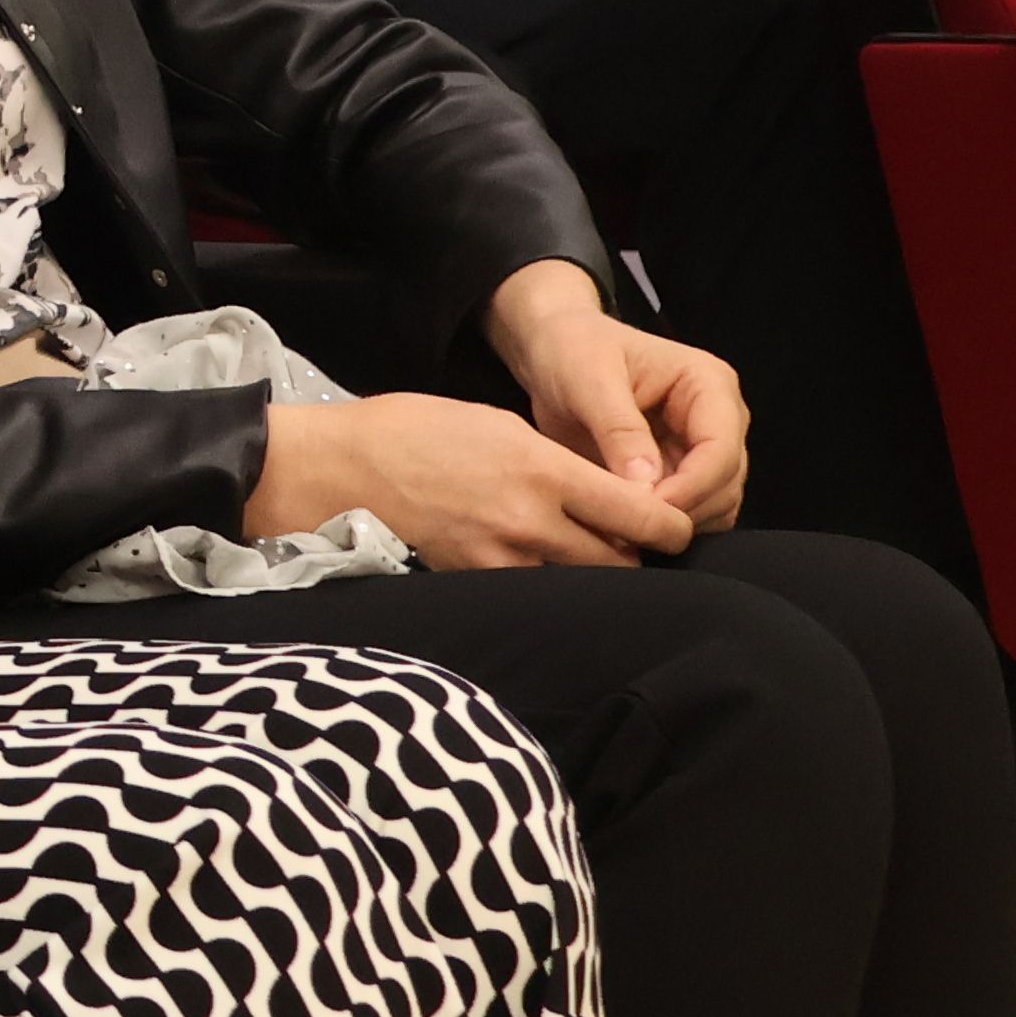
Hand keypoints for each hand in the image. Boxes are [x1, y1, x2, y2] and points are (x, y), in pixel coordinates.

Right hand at [241, 387, 689, 566]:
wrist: (337, 468)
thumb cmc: (414, 430)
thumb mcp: (497, 424)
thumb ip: (556, 464)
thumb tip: (603, 493)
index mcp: (542, 470)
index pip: (643, 516)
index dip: (674, 527)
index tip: (678, 527)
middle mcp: (531, 522)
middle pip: (623, 561)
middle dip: (637, 555)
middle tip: (635, 544)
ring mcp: (503, 561)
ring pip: (583, 584)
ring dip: (595, 573)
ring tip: (587, 556)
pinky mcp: (475, 583)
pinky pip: (535, 592)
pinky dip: (549, 585)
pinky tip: (538, 570)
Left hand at [486, 264, 750, 528]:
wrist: (553, 351)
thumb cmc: (573, 350)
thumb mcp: (588, 380)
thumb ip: (619, 430)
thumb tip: (648, 485)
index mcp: (708, 385)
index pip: (722, 449)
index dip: (691, 486)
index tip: (647, 508)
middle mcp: (718, 420)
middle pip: (726, 484)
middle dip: (683, 509)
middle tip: (629, 523)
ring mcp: (702, 449)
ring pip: (715, 506)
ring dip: (675, 522)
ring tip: (622, 525)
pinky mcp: (681, 472)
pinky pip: (690, 512)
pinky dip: (663, 524)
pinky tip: (625, 525)